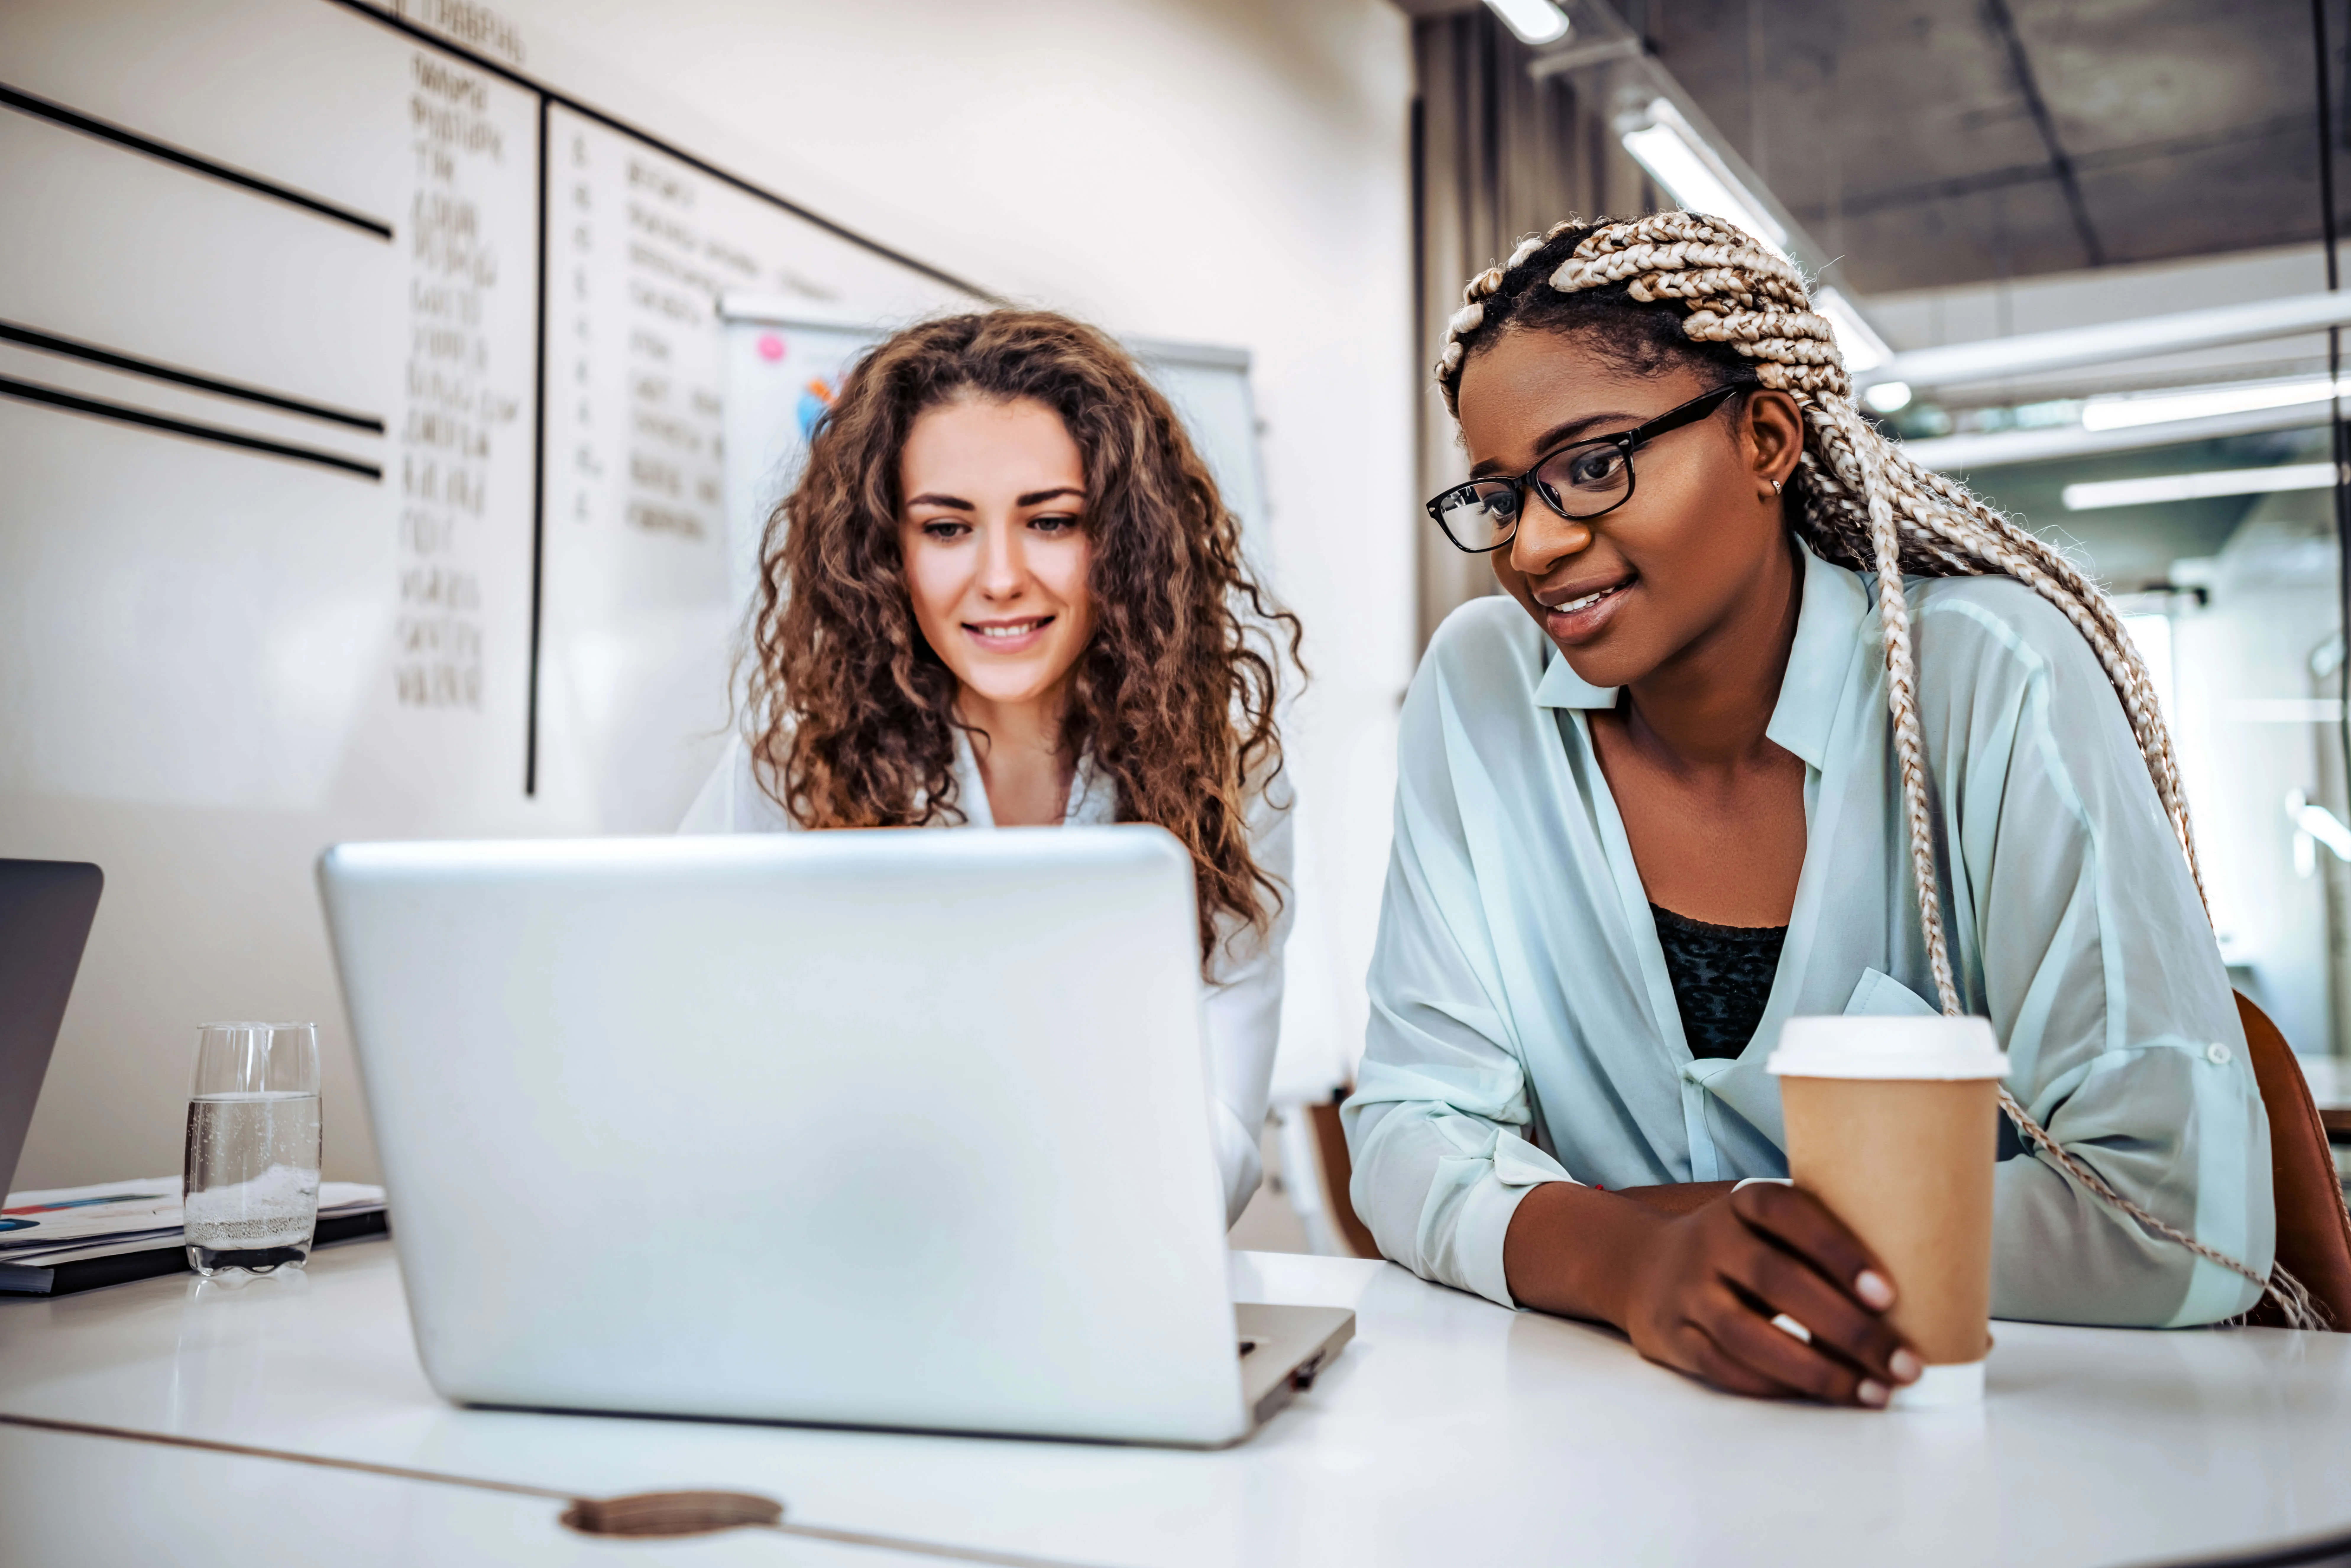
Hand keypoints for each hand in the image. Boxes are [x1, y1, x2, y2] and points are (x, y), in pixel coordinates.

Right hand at [1619, 1182, 1920, 1405]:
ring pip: (1747, 1335)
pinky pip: (1725, 1368)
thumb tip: (1965, 1330)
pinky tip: (1821, 1395)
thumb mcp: (1776, 1233)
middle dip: (1846, 1327)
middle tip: (1904, 1362)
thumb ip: (1844, 1261)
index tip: (1887, 1293)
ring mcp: (1686, 1290)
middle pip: (1775, 1280)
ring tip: (1874, 1392)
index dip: (1836, 1250)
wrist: (1644, 1267)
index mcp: (1744, 1204)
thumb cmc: (1745, 1252)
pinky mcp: (1673, 1337)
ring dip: (1816, 1369)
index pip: (1789, 1215)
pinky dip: (1776, 1386)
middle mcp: (1709, 1241)